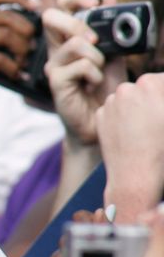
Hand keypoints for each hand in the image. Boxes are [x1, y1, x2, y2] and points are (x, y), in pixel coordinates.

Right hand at [0, 0, 37, 111]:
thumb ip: (1, 32)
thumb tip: (33, 29)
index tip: (36, 8)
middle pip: (7, 15)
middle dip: (26, 29)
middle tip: (33, 45)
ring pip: (6, 35)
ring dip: (21, 50)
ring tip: (25, 63)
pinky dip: (13, 68)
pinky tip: (17, 76)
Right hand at [42, 0, 124, 144]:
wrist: (100, 117)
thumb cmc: (103, 87)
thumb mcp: (112, 52)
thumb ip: (109, 29)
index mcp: (66, 38)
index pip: (60, 6)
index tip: (94, 4)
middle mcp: (55, 49)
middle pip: (51, 17)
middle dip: (78, 23)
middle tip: (96, 40)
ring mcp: (53, 65)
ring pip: (75, 43)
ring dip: (97, 56)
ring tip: (99, 71)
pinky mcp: (56, 82)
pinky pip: (81, 66)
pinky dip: (96, 74)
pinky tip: (94, 84)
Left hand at [96, 73, 163, 221]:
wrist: (135, 176)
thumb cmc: (161, 149)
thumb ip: (163, 98)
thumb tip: (160, 101)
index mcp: (150, 84)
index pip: (163, 80)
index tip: (161, 113)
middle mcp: (126, 89)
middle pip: (146, 87)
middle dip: (154, 98)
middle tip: (157, 120)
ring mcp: (109, 103)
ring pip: (128, 98)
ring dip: (137, 106)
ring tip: (146, 129)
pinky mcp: (100, 116)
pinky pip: (114, 111)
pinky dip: (122, 117)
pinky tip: (130, 134)